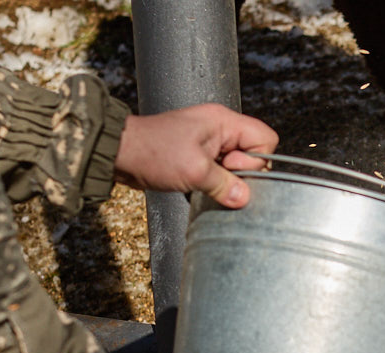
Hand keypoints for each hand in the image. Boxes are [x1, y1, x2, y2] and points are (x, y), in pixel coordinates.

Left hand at [113, 103, 277, 207]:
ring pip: (236, 167)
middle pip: (253, 154)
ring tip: (202, 181)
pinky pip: (219, 172)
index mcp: (224, 121)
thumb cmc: (153, 152)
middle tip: (215, 176)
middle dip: (240, 173)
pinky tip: (197, 186)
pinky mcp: (198, 156)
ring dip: (224, 181)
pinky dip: (213, 183)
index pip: (265, 139)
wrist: (118, 152)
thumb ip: (225, 185)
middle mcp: (220, 129)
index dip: (256, 160)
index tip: (231, 168)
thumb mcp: (194, 171)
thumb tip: (245, 198)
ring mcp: (209, 143)